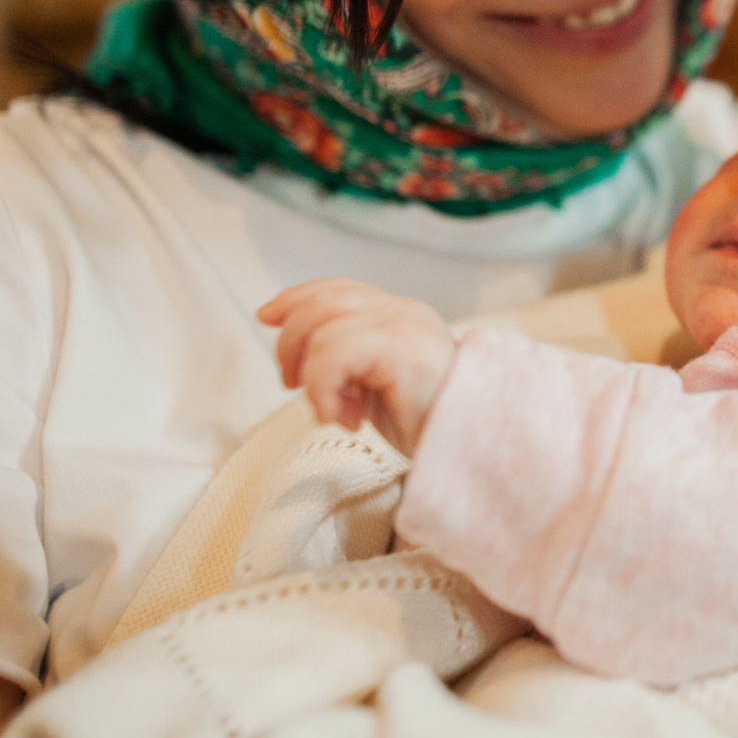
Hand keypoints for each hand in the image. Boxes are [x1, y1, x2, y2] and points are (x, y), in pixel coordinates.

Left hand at [257, 279, 457, 455]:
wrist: (472, 449)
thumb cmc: (429, 427)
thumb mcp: (378, 388)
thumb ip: (349, 363)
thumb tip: (298, 358)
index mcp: (400, 316)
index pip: (339, 289)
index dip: (296, 297)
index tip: (265, 315)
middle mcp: (403, 312)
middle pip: (323, 301)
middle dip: (290, 341)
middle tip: (291, 385)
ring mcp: (404, 326)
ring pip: (323, 326)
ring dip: (310, 374)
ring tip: (331, 411)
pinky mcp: (401, 348)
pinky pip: (334, 352)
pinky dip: (322, 388)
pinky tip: (342, 418)